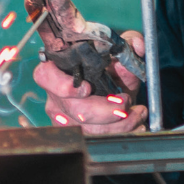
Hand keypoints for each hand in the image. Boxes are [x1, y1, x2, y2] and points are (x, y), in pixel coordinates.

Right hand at [32, 30, 148, 133]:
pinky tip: (136, 124)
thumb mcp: (120, 54)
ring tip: (138, 112)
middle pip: (75, 110)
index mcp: (57, 69)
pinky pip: (98, 139)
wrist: (118, 86)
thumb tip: (137, 44)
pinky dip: (121, 132)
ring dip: (119, 124)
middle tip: (125, 102)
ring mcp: (65, 118)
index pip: (45, 77)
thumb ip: (129, 46)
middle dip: (105, 111)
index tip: (87, 88)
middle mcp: (56, 96)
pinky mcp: (78, 133)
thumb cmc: (111, 67)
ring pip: (88, 130)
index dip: (62, 85)